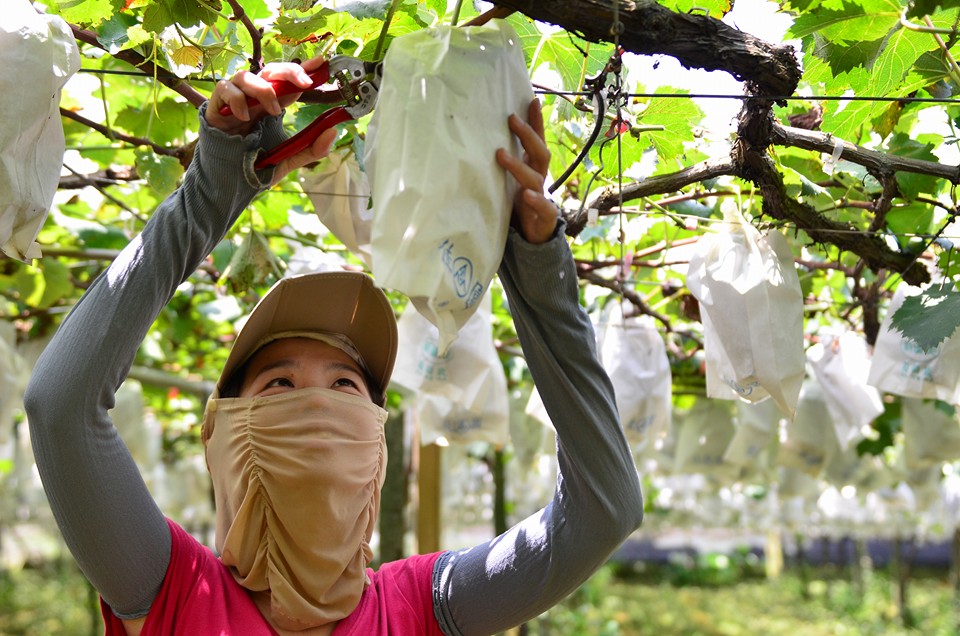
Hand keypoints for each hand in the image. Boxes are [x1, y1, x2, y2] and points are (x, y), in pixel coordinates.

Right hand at [205, 56, 336, 182]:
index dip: (303, 70)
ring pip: (247, 76)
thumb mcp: (290, 159)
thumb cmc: (256, 166)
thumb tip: (333, 131)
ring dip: (264, 89)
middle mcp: (254, 99)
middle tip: (306, 83)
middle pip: (270, 71)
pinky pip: (225, 89)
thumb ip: (312, 149)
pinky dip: (236, 98)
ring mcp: (235, 100)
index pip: (288, 82)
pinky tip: (244, 116)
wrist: (228, 181)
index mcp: (272, 106)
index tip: (321, 63)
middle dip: (289, 71)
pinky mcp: (217, 107)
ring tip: (274, 111)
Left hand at [496, 98, 556, 244]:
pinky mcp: (544, 217)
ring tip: (500, 154)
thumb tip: (480, 140)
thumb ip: (504, 163)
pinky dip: (536, 200)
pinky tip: (526, 195)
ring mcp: (543, 197)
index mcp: (533, 168)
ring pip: (535, 178)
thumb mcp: (510, 181)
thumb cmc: (518, 204)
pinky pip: (544, 207)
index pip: (537, 141)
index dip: (536, 122)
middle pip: (540, 153)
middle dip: (527, 135)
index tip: (532, 101)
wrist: (534, 237)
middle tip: (511, 119)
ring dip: (518, 165)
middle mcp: (540, 179)